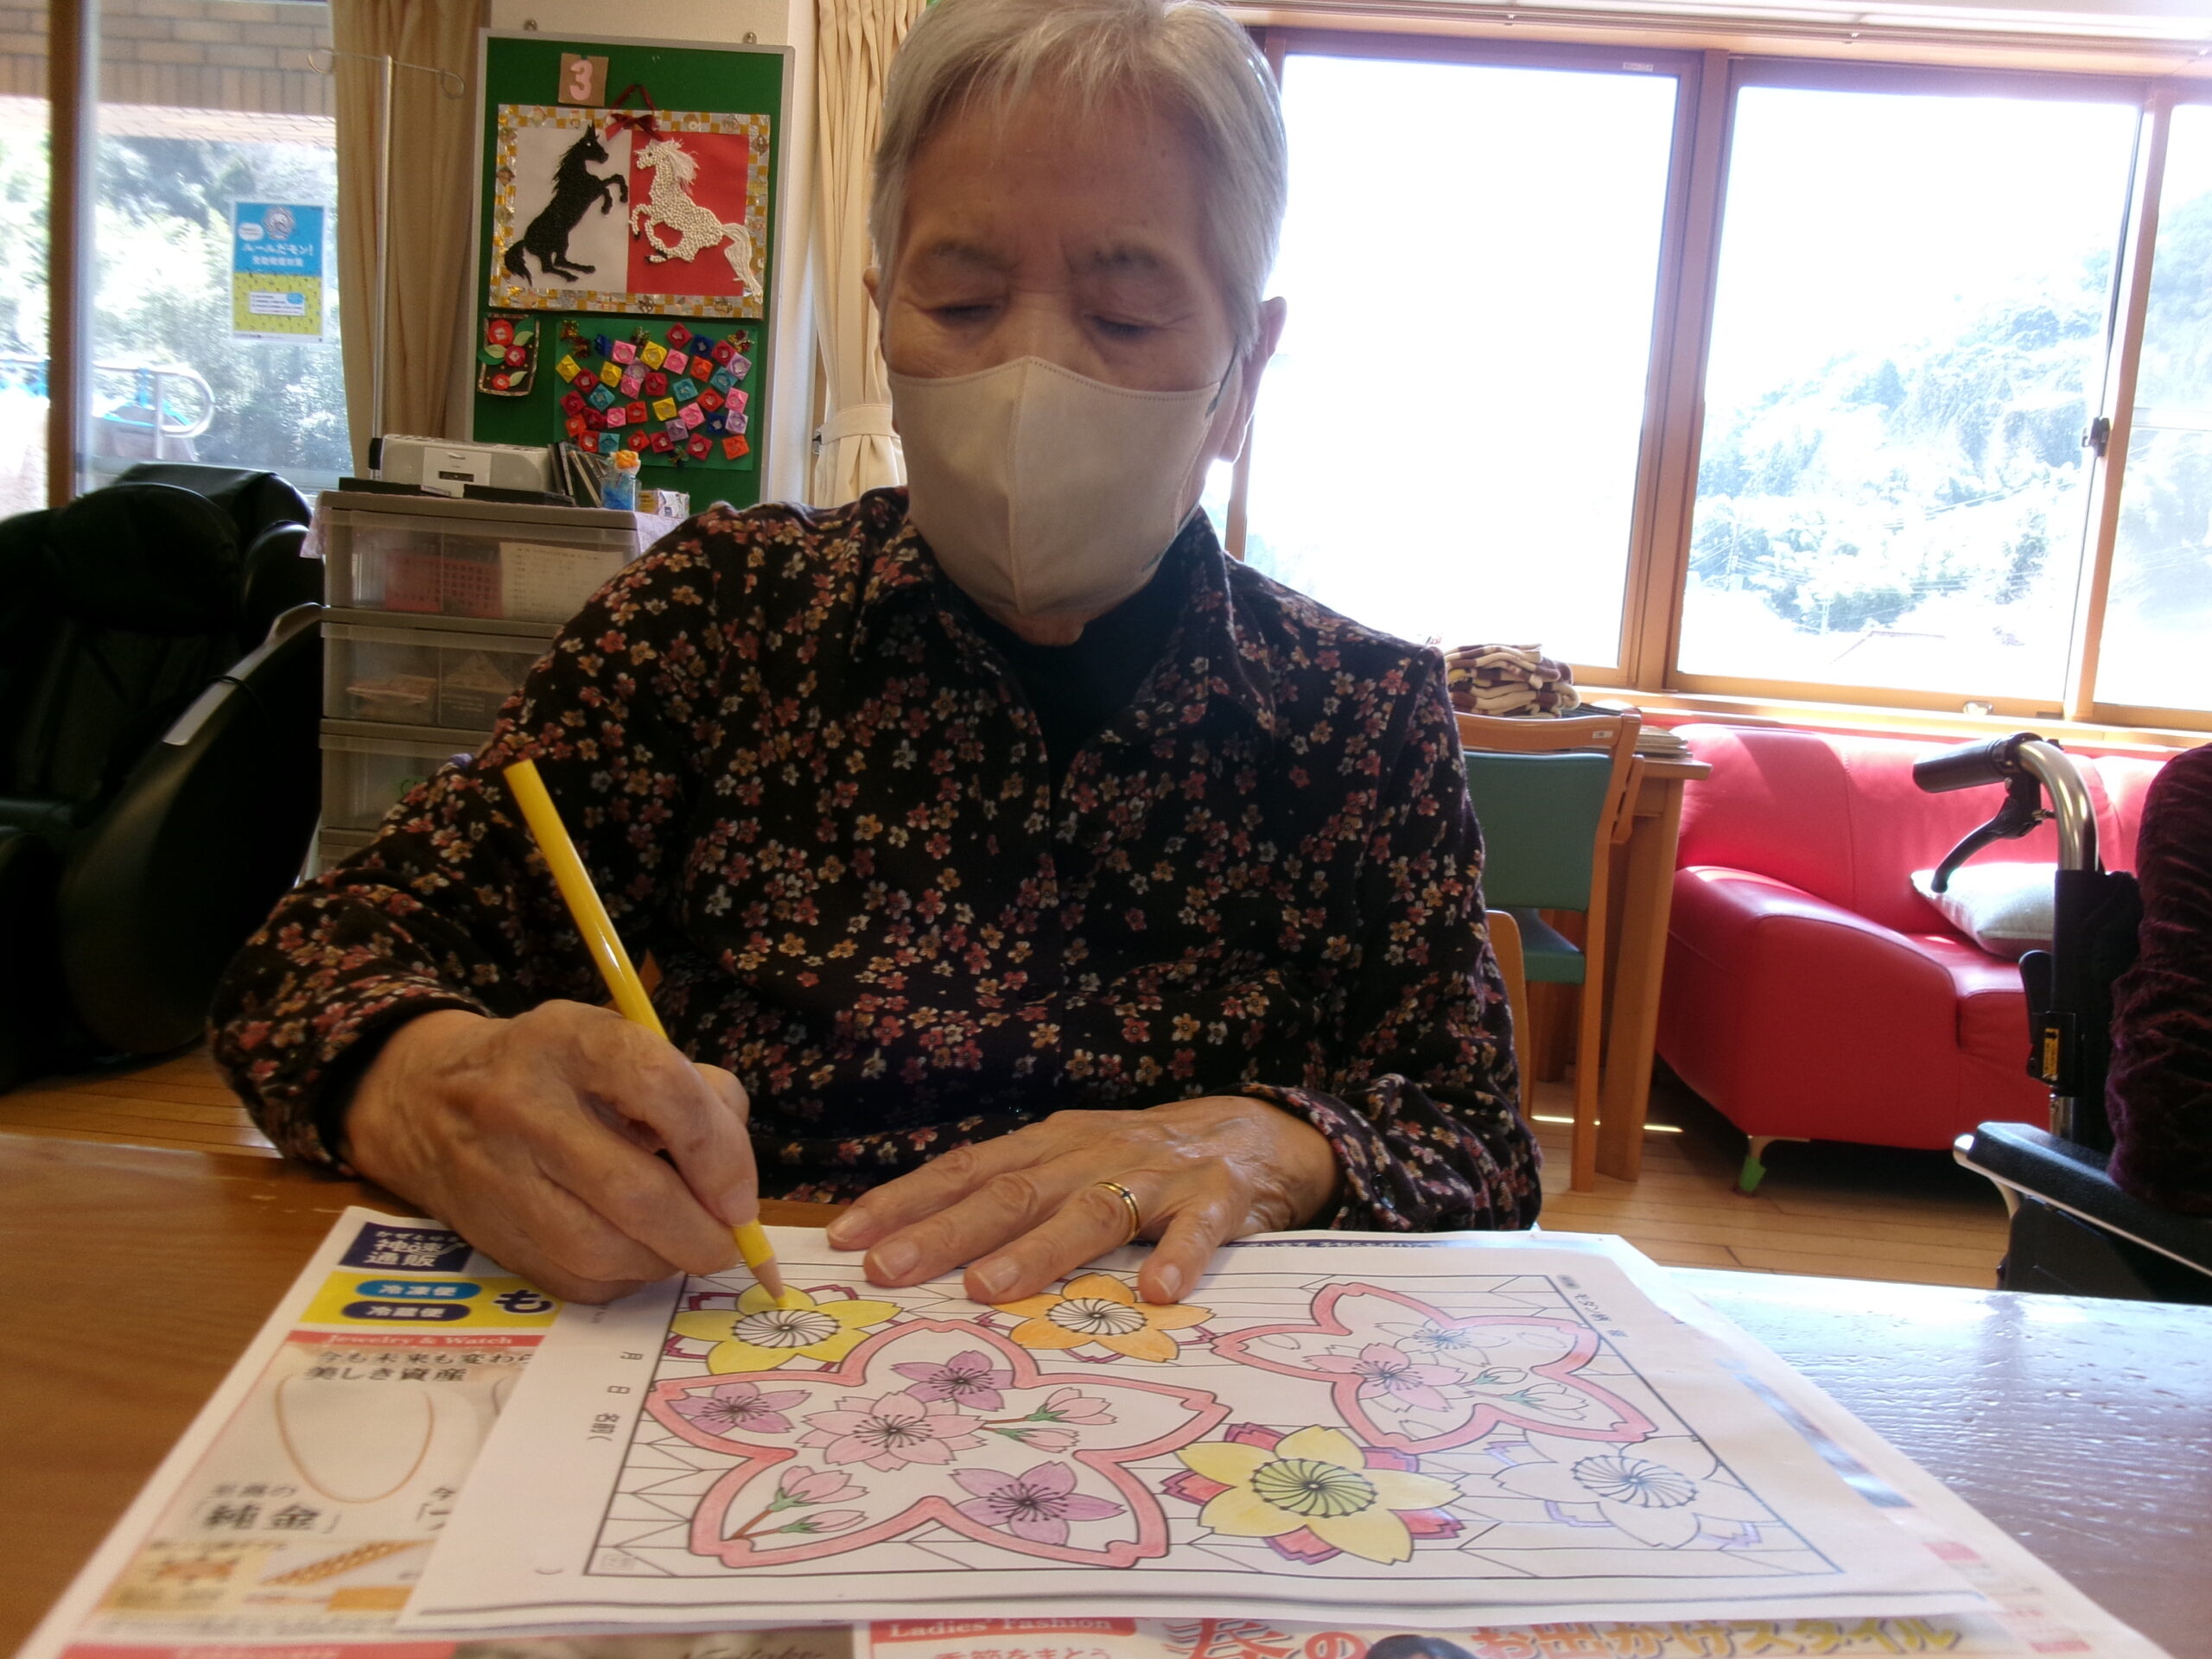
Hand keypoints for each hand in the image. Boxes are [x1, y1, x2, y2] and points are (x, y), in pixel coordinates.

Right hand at [343, 1002, 758, 1303]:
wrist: (429, 1102)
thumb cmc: (557, 1070)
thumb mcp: (621, 1042)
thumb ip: (696, 1093)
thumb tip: (737, 1182)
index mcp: (573, 1041)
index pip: (662, 1088)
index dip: (719, 1151)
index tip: (740, 1194)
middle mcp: (526, 1106)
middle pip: (637, 1192)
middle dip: (704, 1233)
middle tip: (730, 1239)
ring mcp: (501, 1177)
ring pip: (606, 1251)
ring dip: (667, 1260)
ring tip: (682, 1240)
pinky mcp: (492, 1239)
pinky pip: (581, 1282)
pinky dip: (627, 1278)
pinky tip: (634, 1251)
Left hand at [823, 1096, 1339, 1306]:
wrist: (1255, 1132)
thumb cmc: (1142, 1162)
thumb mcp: (1072, 1163)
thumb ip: (1013, 1198)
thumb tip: (917, 1249)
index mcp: (1049, 1147)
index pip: (964, 1172)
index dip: (904, 1203)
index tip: (845, 1239)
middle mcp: (1091, 1155)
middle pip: (1010, 1194)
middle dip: (945, 1233)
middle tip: (889, 1269)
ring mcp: (1154, 1178)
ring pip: (1088, 1213)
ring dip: (1037, 1252)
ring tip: (990, 1289)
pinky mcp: (1217, 1201)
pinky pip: (1196, 1232)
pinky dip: (1177, 1258)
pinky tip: (1157, 1293)